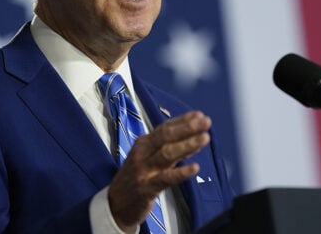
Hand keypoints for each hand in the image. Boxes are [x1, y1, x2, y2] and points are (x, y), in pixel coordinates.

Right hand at [108, 110, 210, 230]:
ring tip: (205, 138)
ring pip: (167, 154)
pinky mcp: (147, 188)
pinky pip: (166, 178)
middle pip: (166, 136)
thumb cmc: (135, 179)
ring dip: (187, 144)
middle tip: (205, 122)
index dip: (183, 121)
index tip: (199, 115)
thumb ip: (170, 148)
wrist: (115, 205)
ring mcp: (144, 170)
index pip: (165, 128)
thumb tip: (194, 137)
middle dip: (187, 128)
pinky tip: (194, 167)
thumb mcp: (149, 159)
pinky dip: (181, 172)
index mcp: (143, 144)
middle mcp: (143, 153)